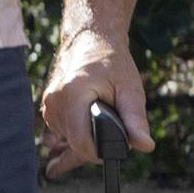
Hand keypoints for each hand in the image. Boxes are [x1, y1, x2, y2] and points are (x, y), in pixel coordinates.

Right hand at [41, 27, 150, 175]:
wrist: (89, 40)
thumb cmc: (112, 63)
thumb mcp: (130, 89)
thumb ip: (136, 119)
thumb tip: (145, 146)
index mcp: (73, 95)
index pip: (80, 142)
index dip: (100, 153)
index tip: (115, 150)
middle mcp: (55, 102)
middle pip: (75, 143)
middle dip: (96, 144)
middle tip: (114, 128)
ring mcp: (48, 106)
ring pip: (68, 140)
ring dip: (86, 138)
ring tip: (101, 118)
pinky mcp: (47, 109)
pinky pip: (61, 132)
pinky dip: (76, 132)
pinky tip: (87, 122)